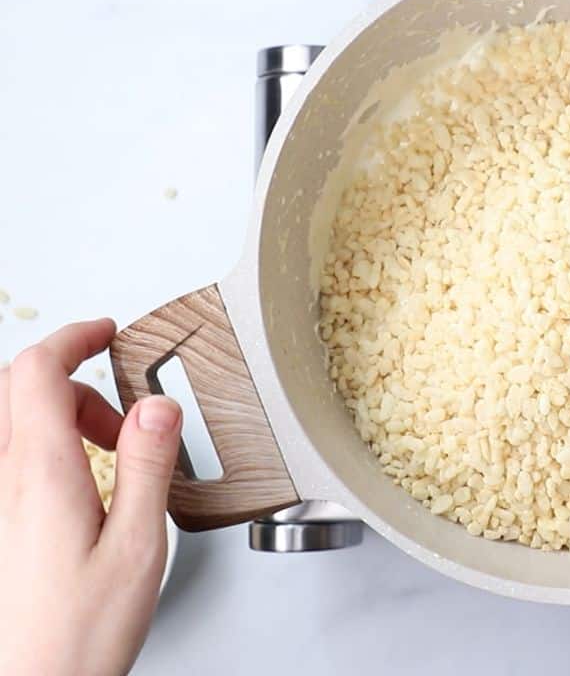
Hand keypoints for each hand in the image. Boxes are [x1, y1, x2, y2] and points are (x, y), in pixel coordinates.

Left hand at [0, 319, 181, 675]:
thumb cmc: (76, 634)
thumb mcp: (137, 546)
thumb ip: (146, 465)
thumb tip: (156, 405)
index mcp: (39, 474)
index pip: (36, 369)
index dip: (72, 337)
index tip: (106, 332)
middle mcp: (2, 481)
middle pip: (18, 390)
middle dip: (74, 384)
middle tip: (123, 421)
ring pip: (10, 425)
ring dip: (59, 418)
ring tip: (107, 459)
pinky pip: (9, 461)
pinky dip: (44, 449)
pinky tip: (78, 487)